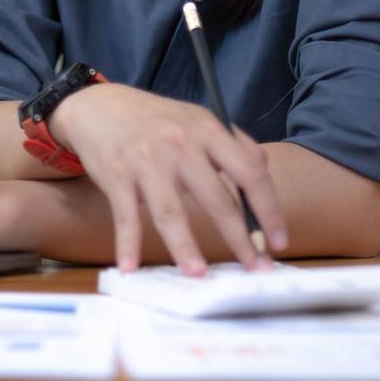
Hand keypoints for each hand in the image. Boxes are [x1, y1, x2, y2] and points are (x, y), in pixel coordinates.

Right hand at [47, 83, 287, 274]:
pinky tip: (130, 267)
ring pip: (170, 211)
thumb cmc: (156, 119)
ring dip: (185, 248)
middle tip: (254, 271)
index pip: (250, 172)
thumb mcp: (197, 120)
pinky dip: (128, 243)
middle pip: (217, 198)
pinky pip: (126, 215)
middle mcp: (180, 143)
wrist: (100, 105)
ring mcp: (147, 159)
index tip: (279, 242)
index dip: (269, 210)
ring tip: (198, 275)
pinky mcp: (117, 174)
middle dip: (239, 239)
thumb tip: (262, 175)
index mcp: (208, 130)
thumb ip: (231, 144)